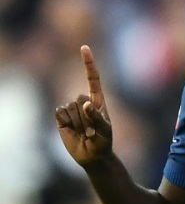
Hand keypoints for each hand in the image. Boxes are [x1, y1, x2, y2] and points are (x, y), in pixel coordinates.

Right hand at [55, 45, 112, 168]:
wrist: (92, 155)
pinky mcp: (61, 118)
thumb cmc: (103, 141)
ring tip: (84, 132)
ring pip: (70, 107)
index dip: (88, 63)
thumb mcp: (105, 130)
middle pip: (79, 98)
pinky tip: (72, 131)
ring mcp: (72, 109)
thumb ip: (96, 117)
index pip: (92, 77)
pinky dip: (66, 124)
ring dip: (78, 122)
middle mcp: (84, 101)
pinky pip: (60, 114)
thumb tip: (84, 103)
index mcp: (98, 100)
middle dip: (85, 116)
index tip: (84, 47)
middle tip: (91, 130)